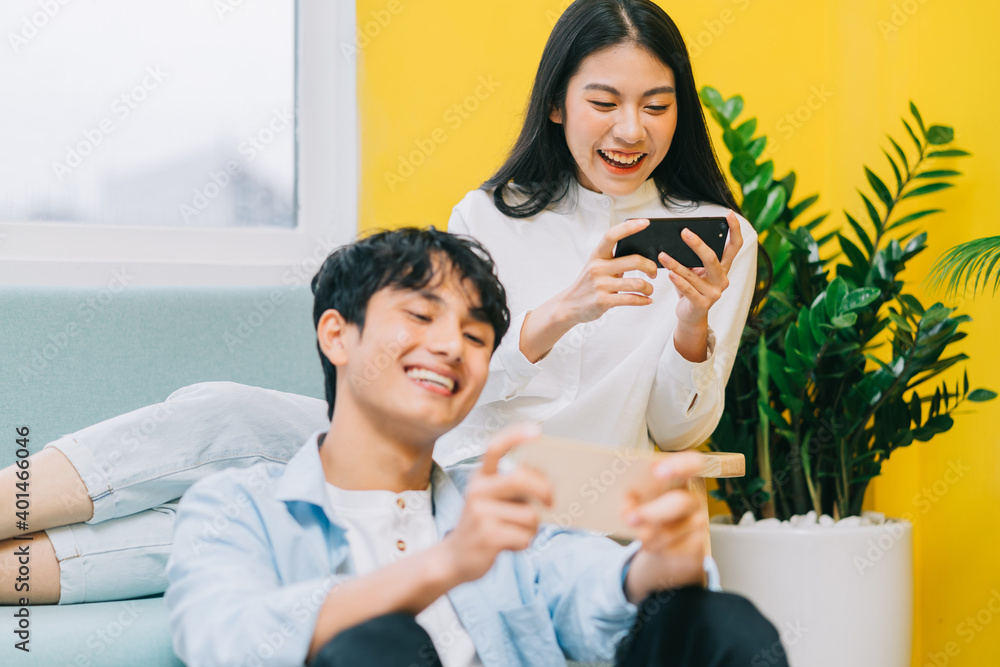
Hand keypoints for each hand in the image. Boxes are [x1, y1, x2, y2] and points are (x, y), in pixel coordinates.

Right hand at [440, 424, 551, 584]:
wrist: (454, 558)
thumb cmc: (483, 525)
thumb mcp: (490, 501)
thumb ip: (513, 490)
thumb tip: (548, 488)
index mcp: (480, 478)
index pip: (495, 448)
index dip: (516, 436)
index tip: (537, 431)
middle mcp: (477, 491)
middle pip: (521, 479)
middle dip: (544, 490)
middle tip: (551, 502)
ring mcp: (481, 514)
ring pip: (530, 515)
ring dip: (532, 528)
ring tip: (518, 532)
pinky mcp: (488, 536)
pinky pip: (525, 536)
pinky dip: (524, 543)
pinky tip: (510, 544)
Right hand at [557, 219, 659, 325]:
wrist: (569, 305)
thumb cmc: (588, 283)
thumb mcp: (596, 266)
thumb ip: (614, 260)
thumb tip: (642, 256)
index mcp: (597, 255)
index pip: (612, 236)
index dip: (629, 227)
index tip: (645, 222)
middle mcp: (598, 268)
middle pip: (634, 261)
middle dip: (650, 267)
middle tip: (653, 272)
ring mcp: (600, 285)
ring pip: (637, 283)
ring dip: (648, 287)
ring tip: (649, 289)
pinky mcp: (604, 301)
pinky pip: (631, 299)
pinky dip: (643, 300)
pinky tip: (647, 300)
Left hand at [622, 451, 707, 601]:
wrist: (668, 545)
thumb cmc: (651, 509)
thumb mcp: (643, 496)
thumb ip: (635, 491)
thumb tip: (623, 496)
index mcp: (682, 477)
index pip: (694, 463)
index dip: (679, 465)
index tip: (656, 470)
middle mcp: (694, 498)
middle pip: (679, 502)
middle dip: (652, 512)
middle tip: (629, 517)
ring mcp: (697, 523)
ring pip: (669, 532)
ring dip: (645, 534)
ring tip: (631, 529)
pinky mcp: (696, 547)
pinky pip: (671, 550)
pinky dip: (653, 547)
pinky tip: (647, 543)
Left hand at [658, 210, 743, 327]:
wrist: (690, 316)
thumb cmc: (691, 289)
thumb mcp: (694, 272)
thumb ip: (692, 259)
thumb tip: (679, 240)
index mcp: (723, 268)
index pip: (734, 246)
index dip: (734, 229)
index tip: (729, 213)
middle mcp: (722, 280)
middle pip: (712, 258)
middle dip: (698, 244)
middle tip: (684, 232)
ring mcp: (714, 293)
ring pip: (693, 274)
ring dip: (676, 264)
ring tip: (662, 255)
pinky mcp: (703, 304)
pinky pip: (688, 289)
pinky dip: (678, 280)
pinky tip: (669, 273)